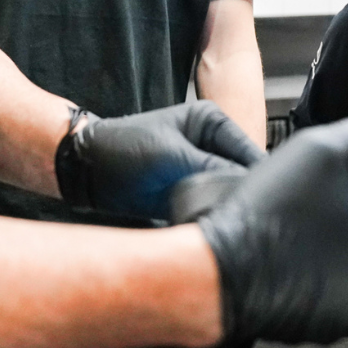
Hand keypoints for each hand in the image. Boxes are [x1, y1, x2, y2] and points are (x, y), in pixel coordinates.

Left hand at [54, 102, 265, 220]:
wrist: (84, 172)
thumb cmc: (119, 150)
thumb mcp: (169, 156)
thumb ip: (212, 170)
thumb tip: (245, 189)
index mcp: (211, 121)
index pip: (248, 152)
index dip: (257, 178)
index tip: (262, 204)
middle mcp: (211, 145)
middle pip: (243, 175)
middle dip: (241, 195)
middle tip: (239, 216)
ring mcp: (201, 170)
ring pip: (229, 194)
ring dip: (226, 208)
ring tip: (220, 220)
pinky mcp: (190, 193)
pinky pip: (212, 207)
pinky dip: (212, 217)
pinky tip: (209, 225)